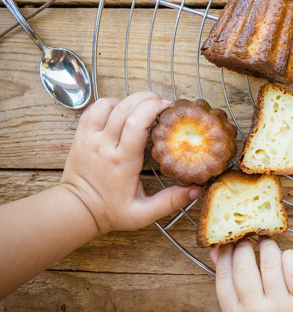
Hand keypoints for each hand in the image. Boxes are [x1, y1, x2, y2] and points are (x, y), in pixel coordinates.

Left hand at [61, 92, 203, 233]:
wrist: (76, 211)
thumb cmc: (109, 212)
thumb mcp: (143, 213)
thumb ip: (171, 202)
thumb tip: (197, 190)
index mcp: (122, 161)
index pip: (137, 123)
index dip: (154, 108)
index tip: (168, 107)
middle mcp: (104, 145)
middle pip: (125, 107)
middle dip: (147, 98)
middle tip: (161, 102)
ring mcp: (89, 138)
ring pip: (108, 104)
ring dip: (127, 100)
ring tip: (141, 107)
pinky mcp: (80, 135)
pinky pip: (93, 108)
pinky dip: (110, 104)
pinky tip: (121, 111)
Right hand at [211, 238, 292, 311]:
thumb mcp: (240, 307)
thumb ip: (227, 280)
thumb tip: (216, 249)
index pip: (223, 276)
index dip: (225, 253)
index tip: (229, 242)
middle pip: (244, 267)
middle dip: (244, 246)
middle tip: (247, 239)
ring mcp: (280, 307)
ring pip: (271, 263)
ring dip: (267, 246)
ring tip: (266, 242)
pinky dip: (289, 255)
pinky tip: (285, 255)